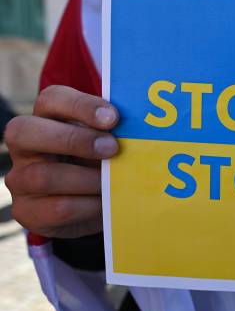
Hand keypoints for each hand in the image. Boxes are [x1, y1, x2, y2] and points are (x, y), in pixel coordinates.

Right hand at [4, 85, 118, 237]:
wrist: (90, 206)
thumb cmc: (99, 161)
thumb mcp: (105, 141)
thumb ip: (113, 131)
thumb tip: (138, 128)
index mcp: (46, 117)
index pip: (51, 99)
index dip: (81, 106)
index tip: (113, 118)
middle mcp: (25, 145)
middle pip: (26, 131)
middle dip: (74, 140)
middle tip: (112, 149)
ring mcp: (20, 178)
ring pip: (44, 176)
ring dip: (88, 180)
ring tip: (114, 182)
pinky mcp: (28, 211)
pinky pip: (58, 208)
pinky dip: (89, 206)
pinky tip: (107, 203)